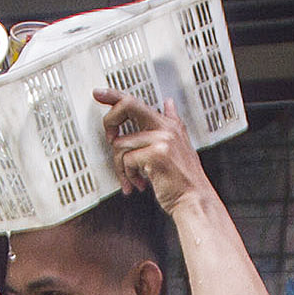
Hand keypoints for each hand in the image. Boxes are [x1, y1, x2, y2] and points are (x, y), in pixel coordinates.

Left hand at [98, 89, 214, 211]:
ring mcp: (162, 140)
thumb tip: (169, 103)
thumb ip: (173, 122)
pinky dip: (129, 176)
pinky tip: (140, 183)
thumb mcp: (182, 146)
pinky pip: (127, 160)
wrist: (195, 201)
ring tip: (134, 177)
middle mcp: (166, 128)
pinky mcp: (156, 154)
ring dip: (122, 166)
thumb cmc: (183, 179)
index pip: (137, 101)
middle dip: (110, 121)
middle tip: (109, 138)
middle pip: (127, 106)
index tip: (98, 93)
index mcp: (168, 124)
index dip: (114, 95)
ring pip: (121, 144)